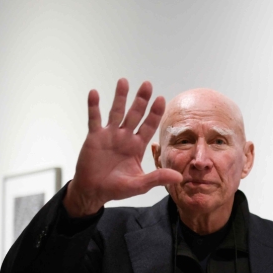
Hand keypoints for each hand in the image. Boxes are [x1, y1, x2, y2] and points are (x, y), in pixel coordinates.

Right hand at [63, 79, 181, 216]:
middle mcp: (125, 137)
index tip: (161, 98)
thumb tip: (179, 177)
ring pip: (116, 112)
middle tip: (147, 84)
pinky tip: (94, 93)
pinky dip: (94, 106)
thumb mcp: (139, 184)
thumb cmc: (116, 188)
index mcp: (137, 146)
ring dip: (120, 97)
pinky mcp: (94, 137)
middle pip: (135, 114)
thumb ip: (157, 178)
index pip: (149, 126)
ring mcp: (109, 135)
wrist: (93, 191)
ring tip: (124, 81)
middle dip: (141, 100)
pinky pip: (94, 119)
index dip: (155, 113)